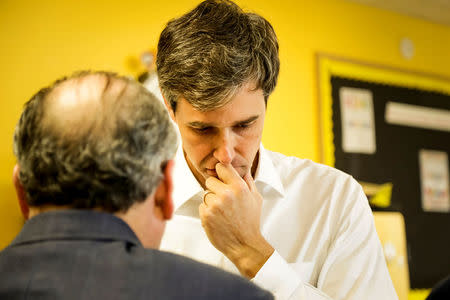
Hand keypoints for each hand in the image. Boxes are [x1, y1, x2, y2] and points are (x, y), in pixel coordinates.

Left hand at [199, 163, 273, 277]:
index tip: (222, 177)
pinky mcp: (206, 215)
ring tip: (223, 212)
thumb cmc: (251, 222)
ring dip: (211, 201)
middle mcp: (226, 194)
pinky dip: (207, 212)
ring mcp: (215, 205)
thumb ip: (249, 182)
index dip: (221, 172)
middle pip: (210, 180)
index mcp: (239, 187)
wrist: (244, 245)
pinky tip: (218, 219)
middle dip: (215, 188)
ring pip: (205, 194)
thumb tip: (244, 171)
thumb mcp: (256, 199)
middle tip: (224, 200)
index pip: (222, 166)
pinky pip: (202, 206)